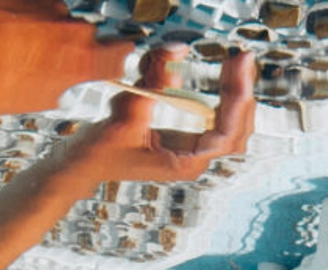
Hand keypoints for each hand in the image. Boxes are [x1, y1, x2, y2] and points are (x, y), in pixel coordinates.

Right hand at [64, 46, 255, 184]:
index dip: (238, 100)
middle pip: (238, 130)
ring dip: (238, 95)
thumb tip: (177, 48)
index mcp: (185, 163)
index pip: (227, 134)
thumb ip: (152, 78)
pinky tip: (227, 76)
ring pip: (233, 126)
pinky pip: (219, 120)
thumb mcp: (125, 109)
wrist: (84, 163)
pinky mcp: (187, 140)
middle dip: (243, 92)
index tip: (239, 68)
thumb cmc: (100, 148)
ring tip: (237, 63)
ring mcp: (193, 151)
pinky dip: (226, 98)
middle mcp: (194, 160)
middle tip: (242, 57)